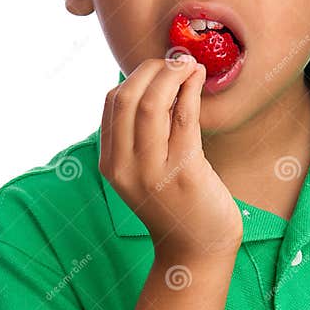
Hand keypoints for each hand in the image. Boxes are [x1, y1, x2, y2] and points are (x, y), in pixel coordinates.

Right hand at [99, 54, 242, 261]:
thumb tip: (155, 82)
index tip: (160, 67)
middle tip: (178, 62)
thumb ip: (141, 136)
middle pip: (128, 97)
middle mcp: (124, 168)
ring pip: (152, 104)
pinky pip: (184, 119)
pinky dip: (191, 91)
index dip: (136, 75)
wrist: (197, 247)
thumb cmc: (176, 204)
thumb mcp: (144, 171)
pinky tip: (199, 80)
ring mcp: (152, 172)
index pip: (112, 102)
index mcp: (110, 164)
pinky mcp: (184, 173)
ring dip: (173, 75)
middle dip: (154, 69)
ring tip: (190, 65)